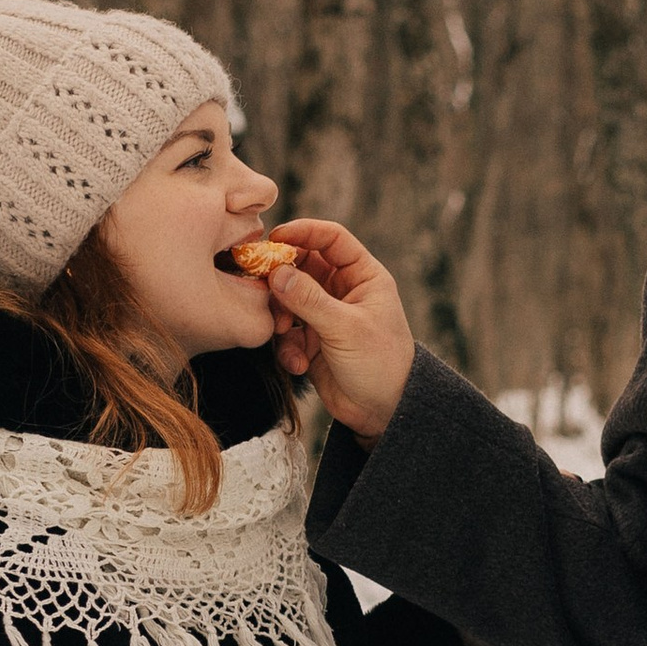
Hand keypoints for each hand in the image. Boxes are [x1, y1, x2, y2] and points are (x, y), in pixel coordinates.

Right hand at [262, 217, 415, 441]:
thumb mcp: (346, 328)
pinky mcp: (311, 340)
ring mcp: (325, 314)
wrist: (383, 413)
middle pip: (301, 266)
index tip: (275, 237)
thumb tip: (276, 272)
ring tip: (282, 335)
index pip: (331, 239)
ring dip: (280, 317)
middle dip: (281, 279)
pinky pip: (287, 332)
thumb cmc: (380, 364)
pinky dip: (286, 347)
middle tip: (263, 289)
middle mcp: (343, 290)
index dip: (303, 232)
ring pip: (288, 299)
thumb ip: (309, 299)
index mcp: (363, 276)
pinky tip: (298, 365)